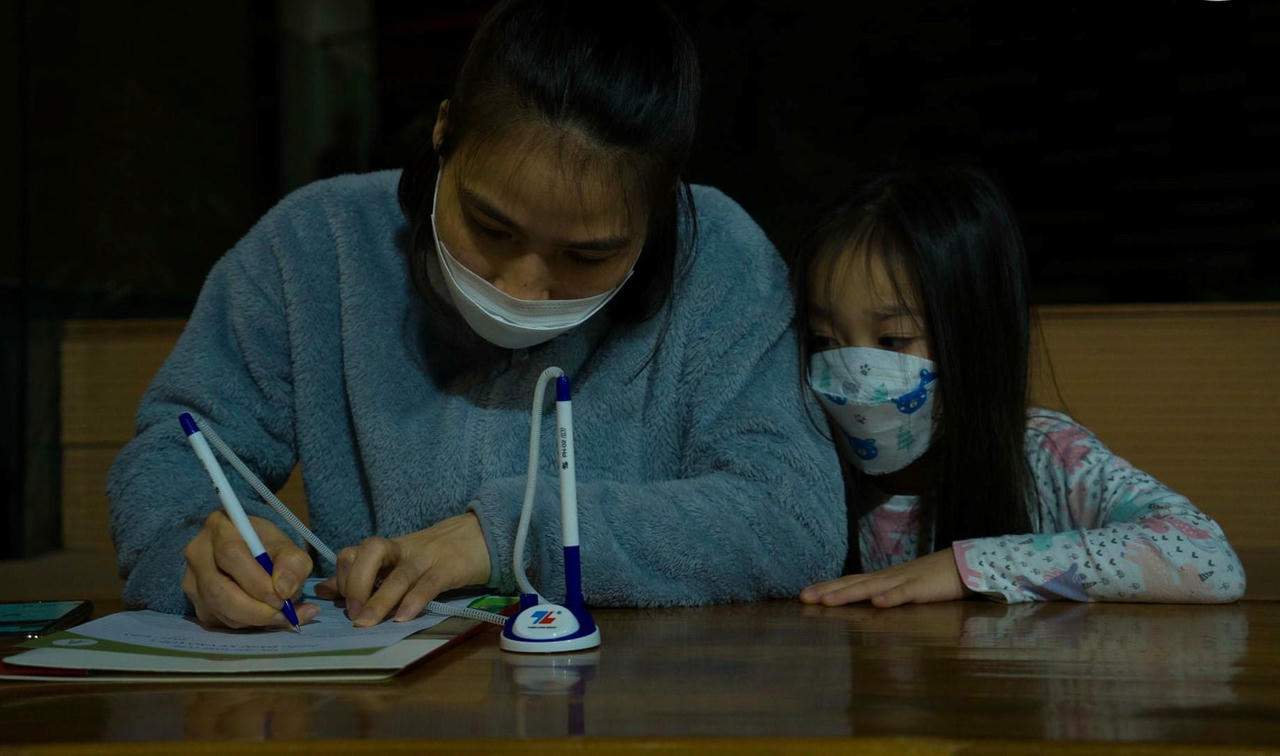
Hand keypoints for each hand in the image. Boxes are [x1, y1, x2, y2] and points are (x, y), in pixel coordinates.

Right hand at [182, 511, 318, 628]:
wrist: (249, 551)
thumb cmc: (266, 545)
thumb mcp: (287, 546)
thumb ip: (293, 563)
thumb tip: (284, 590)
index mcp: (220, 526)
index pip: (231, 554)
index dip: (257, 581)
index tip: (282, 597)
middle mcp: (198, 552)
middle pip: (218, 589)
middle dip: (255, 609)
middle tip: (283, 615)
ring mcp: (192, 580)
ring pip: (218, 609)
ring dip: (253, 619)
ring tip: (282, 616)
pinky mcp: (195, 603)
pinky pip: (219, 621)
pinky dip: (247, 625)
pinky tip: (266, 617)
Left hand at [314, 512, 490, 626]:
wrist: (480, 536)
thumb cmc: (434, 555)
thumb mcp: (396, 562)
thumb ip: (362, 575)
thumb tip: (322, 589)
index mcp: (387, 550)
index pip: (353, 552)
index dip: (340, 577)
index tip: (338, 604)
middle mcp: (402, 550)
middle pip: (371, 550)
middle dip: (355, 582)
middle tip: (353, 614)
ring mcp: (427, 557)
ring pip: (400, 572)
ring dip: (380, 599)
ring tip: (366, 623)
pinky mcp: (450, 568)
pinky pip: (429, 583)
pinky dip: (414, 600)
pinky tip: (403, 618)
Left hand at [799, 549, 968, 607]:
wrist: (963, 565)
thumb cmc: (931, 579)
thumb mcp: (902, 588)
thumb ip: (884, 595)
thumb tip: (864, 604)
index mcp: (882, 580)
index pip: (849, 582)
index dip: (826, 587)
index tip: (803, 594)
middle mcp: (887, 578)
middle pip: (852, 584)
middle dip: (827, 591)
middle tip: (803, 598)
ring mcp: (903, 581)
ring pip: (871, 588)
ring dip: (848, 595)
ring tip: (827, 602)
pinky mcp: (922, 589)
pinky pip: (905, 594)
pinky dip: (891, 599)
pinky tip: (877, 604)